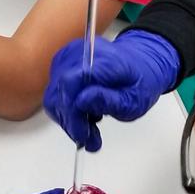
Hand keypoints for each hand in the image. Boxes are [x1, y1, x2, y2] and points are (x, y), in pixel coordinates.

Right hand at [44, 31, 178, 152]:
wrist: (140, 64)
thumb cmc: (139, 81)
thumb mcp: (134, 100)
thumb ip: (110, 101)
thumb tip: (82, 101)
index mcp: (101, 59)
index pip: (70, 83)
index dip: (71, 113)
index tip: (82, 135)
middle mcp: (79, 53)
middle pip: (59, 92)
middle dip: (71, 122)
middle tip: (89, 139)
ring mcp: (68, 56)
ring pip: (54, 95)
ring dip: (69, 118)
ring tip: (90, 130)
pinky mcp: (62, 64)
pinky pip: (55, 92)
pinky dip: (67, 109)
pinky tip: (84, 115)